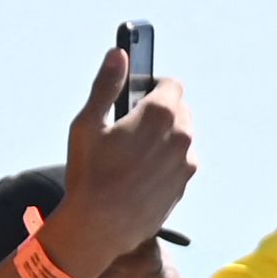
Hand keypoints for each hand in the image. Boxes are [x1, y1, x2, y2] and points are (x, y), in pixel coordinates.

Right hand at [43, 43, 195, 276]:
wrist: (103, 224)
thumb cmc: (90, 172)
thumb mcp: (89, 122)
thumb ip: (106, 85)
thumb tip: (118, 53)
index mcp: (161, 115)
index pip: (172, 85)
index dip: (153, 84)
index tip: (136, 91)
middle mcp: (183, 136)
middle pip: (179, 109)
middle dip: (158, 108)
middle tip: (129, 120)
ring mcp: (187, 162)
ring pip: (181, 135)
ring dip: (163, 133)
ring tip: (131, 147)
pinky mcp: (186, 182)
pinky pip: (179, 159)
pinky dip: (165, 156)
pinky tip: (139, 169)